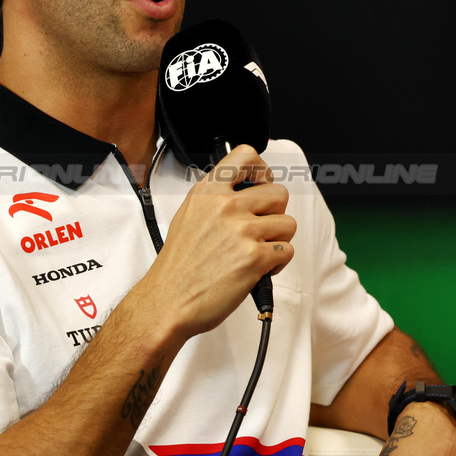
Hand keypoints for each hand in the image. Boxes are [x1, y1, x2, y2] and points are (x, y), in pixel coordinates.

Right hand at [135, 144, 294, 339]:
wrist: (168, 300)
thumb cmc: (177, 267)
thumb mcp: (186, 217)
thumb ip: (214, 200)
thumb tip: (244, 192)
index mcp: (206, 193)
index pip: (246, 155)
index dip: (262, 169)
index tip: (260, 182)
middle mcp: (224, 206)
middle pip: (278, 192)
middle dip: (274, 213)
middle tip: (259, 229)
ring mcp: (241, 230)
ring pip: (287, 224)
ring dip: (277, 240)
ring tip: (256, 253)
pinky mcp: (255, 257)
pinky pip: (287, 251)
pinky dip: (277, 263)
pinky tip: (257, 269)